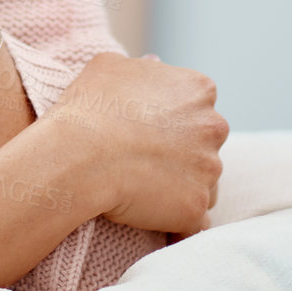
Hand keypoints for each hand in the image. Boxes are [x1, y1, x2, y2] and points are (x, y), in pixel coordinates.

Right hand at [45, 52, 227, 237]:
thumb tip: (154, 64)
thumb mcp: (109, 66)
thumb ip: (140, 67)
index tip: (150, 131)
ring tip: (148, 194)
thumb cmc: (89, 108)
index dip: (174, 121)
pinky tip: (161, 226)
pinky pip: (196, 221)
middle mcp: (214, 127)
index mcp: (199, 90)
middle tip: (148, 162)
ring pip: (206, 182)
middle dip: (185, 154)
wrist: (78, 155)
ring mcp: (209, 170)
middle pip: (207, 144)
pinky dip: (182, 224)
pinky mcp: (195, 208)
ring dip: (184, 188)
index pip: (199, 107)